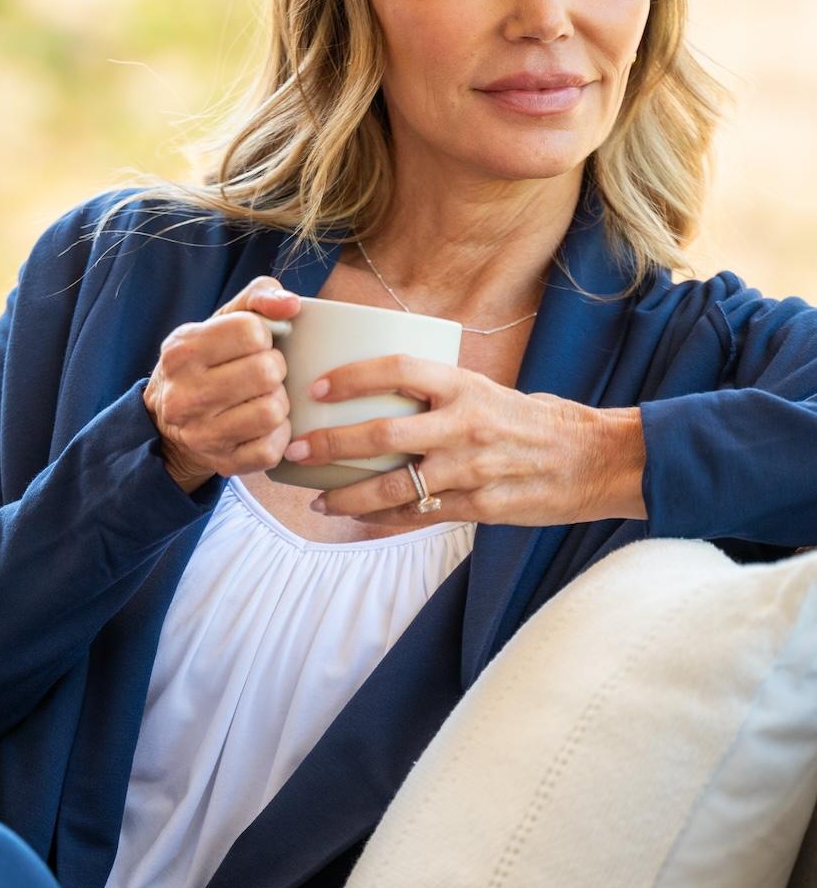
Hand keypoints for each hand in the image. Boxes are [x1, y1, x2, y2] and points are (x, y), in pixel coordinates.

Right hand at [144, 276, 300, 492]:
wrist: (168, 422)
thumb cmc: (208, 362)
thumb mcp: (221, 321)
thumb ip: (257, 297)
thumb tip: (291, 304)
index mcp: (182, 350)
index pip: (251, 331)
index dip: (264, 335)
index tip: (253, 345)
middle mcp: (185, 395)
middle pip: (266, 372)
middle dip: (275, 368)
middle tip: (264, 373)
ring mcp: (201, 434)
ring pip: (271, 411)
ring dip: (278, 402)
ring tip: (265, 397)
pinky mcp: (222, 463)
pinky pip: (272, 449)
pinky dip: (278, 435)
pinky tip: (265, 425)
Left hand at [285, 353, 618, 529]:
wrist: (593, 461)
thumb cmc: (536, 422)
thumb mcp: (491, 392)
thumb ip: (442, 396)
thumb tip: (383, 391)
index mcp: (466, 387)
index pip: (399, 369)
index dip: (354, 376)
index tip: (318, 387)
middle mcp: (465, 426)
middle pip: (383, 435)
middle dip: (330, 444)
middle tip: (294, 450)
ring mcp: (471, 470)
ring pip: (394, 487)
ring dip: (347, 495)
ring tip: (317, 501)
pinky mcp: (478, 507)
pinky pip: (418, 516)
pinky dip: (382, 518)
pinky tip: (356, 517)